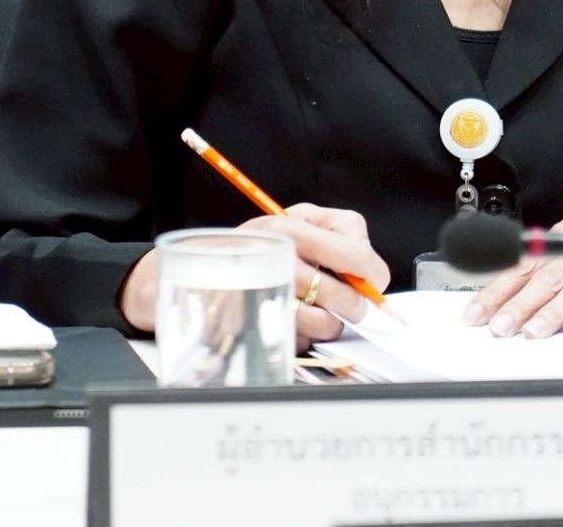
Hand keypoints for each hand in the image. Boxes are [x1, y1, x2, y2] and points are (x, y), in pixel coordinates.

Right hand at [116, 203, 391, 347]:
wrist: (188, 269)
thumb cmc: (252, 246)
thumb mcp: (294, 221)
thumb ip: (337, 235)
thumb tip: (370, 271)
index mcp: (288, 226)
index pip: (352, 250)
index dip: (372, 271)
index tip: (374, 280)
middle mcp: (274, 258)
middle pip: (342, 292)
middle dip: (355, 303)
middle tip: (353, 304)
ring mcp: (263, 293)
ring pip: (324, 322)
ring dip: (330, 323)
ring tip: (320, 313)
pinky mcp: (253, 324)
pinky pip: (299, 340)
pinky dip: (303, 336)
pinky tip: (290, 320)